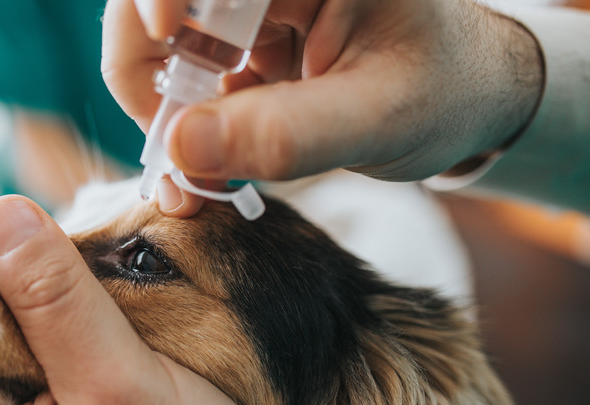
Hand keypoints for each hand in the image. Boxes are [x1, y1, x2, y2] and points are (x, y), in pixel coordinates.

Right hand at [101, 0, 543, 214]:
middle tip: (168, 143)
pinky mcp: (243, 40)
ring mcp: (251, 4)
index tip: (166, 44)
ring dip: (163, 111)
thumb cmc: (444, 94)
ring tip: (193, 178)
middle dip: (147, 73)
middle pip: (157, 1)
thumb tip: (181, 148)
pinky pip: (186, 76)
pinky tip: (207, 170)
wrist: (465, 100)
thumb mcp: (380, 120)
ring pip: (162, 43)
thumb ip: (288, 134)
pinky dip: (182, 126)